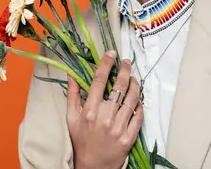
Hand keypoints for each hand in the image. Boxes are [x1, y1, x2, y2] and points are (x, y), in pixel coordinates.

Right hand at [67, 50, 143, 168]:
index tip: (111, 54)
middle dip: (124, 70)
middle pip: (119, 87)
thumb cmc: (81, 140)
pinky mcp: (129, 137)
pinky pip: (138, 116)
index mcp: (90, 111)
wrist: (92, 168)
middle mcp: (105, 117)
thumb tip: (71, 73)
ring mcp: (118, 128)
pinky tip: (137, 97)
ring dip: (134, 85)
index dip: (106, 64)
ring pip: (131, 99)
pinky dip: (139, 104)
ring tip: (133, 78)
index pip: (99, 80)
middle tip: (126, 62)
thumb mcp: (71, 117)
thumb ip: (72, 94)